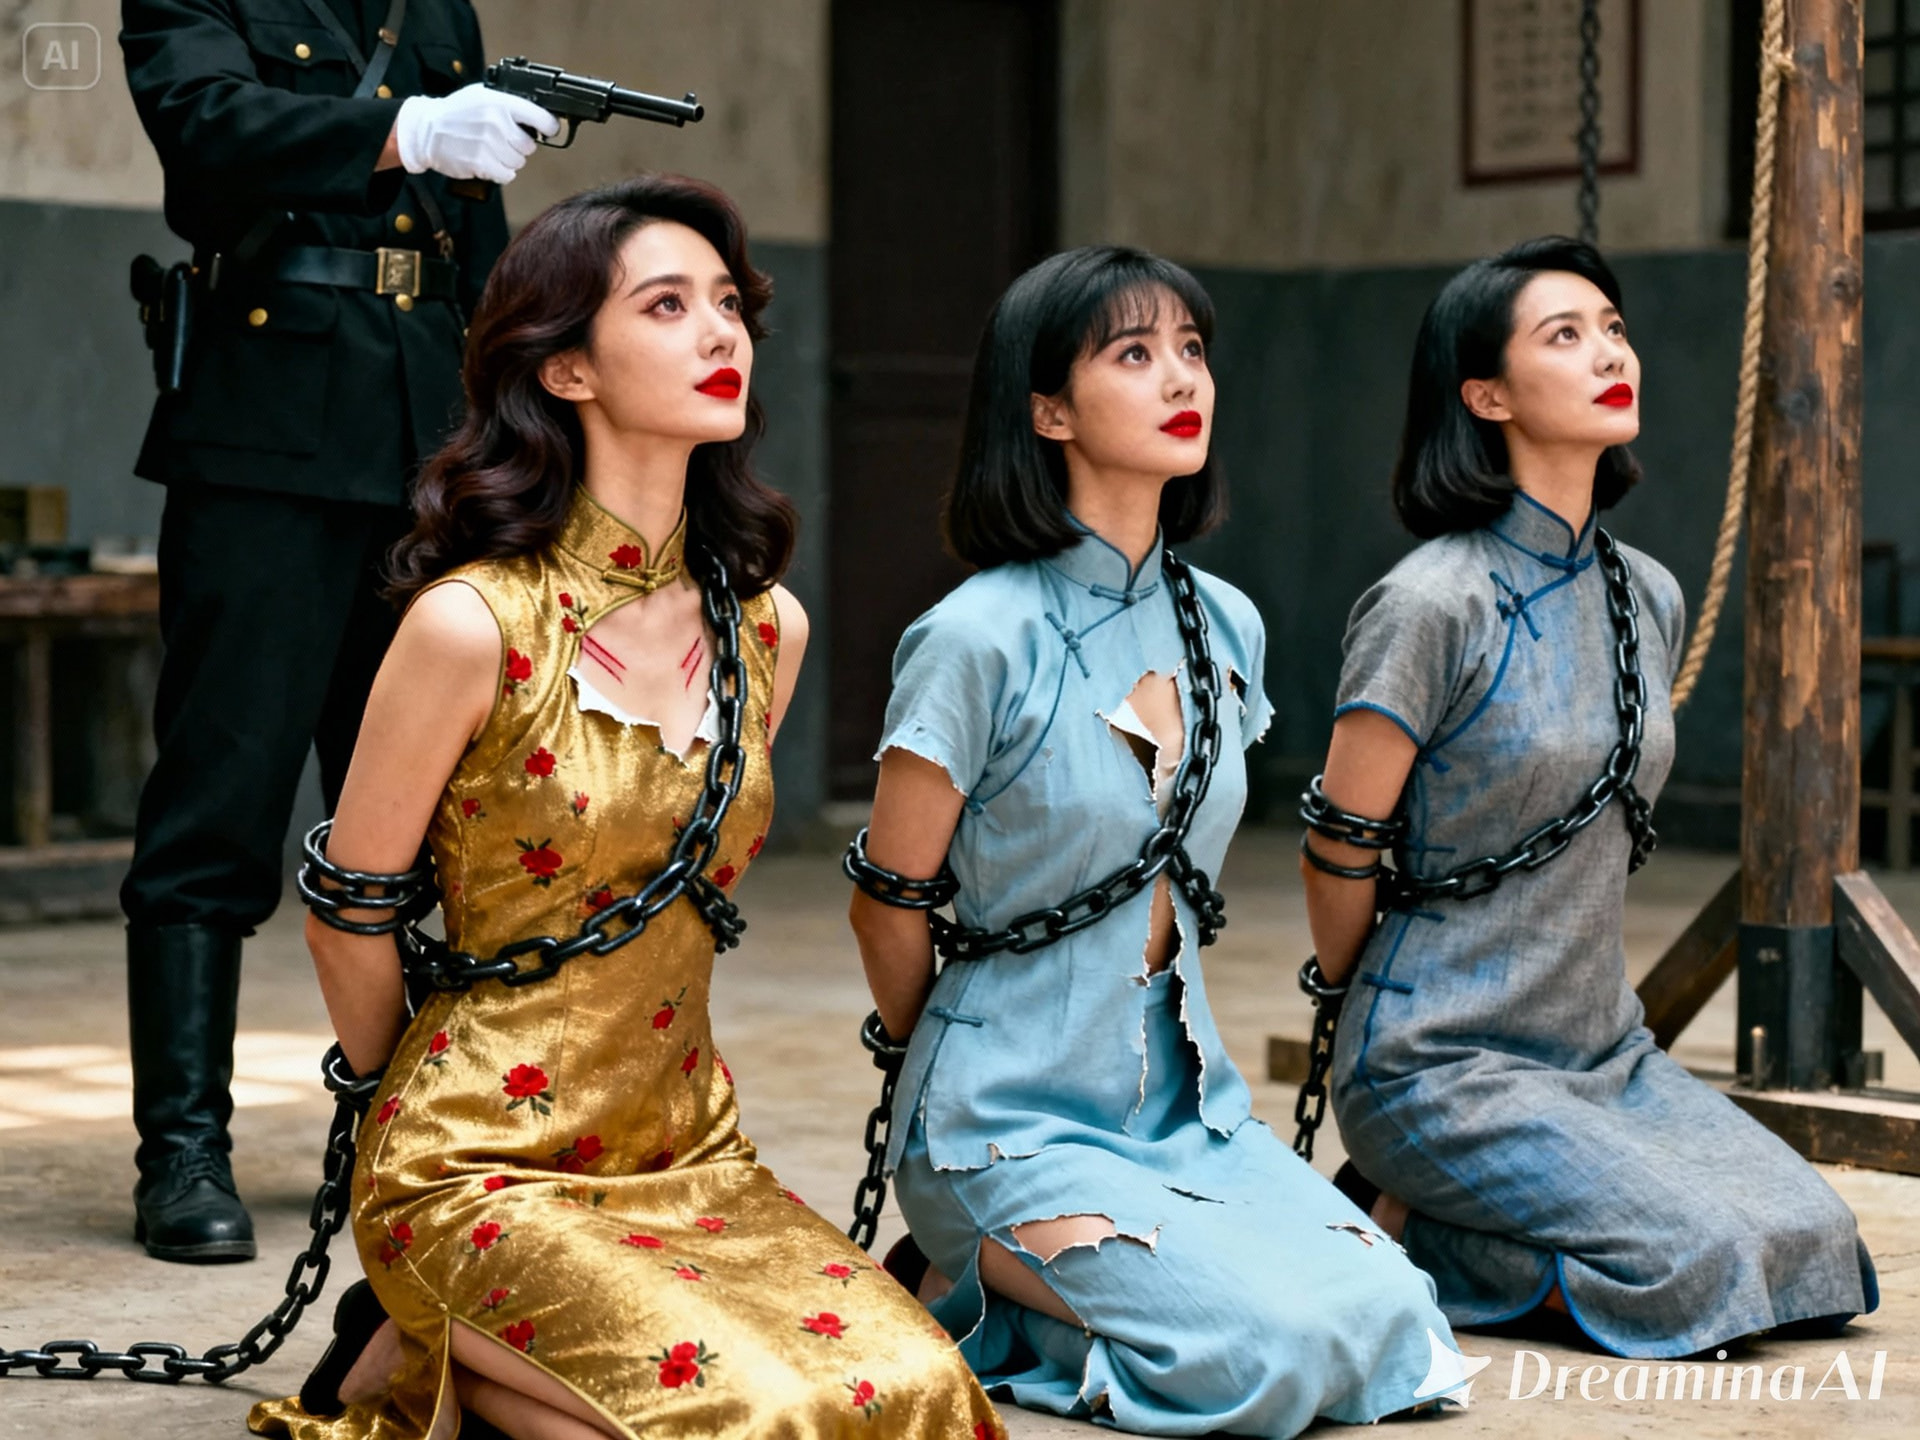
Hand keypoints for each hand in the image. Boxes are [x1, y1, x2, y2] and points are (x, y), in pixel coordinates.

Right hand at [392, 83, 559, 183]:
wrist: (426, 131)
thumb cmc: (456, 112)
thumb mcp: (481, 95)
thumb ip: (508, 102)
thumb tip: (538, 112)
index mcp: (500, 102)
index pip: (541, 118)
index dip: (549, 127)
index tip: (549, 130)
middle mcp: (496, 122)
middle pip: (529, 146)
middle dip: (520, 146)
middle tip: (504, 141)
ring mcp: (488, 144)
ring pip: (518, 162)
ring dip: (509, 160)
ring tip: (491, 150)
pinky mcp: (481, 163)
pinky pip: (507, 175)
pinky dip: (500, 172)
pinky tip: (487, 162)